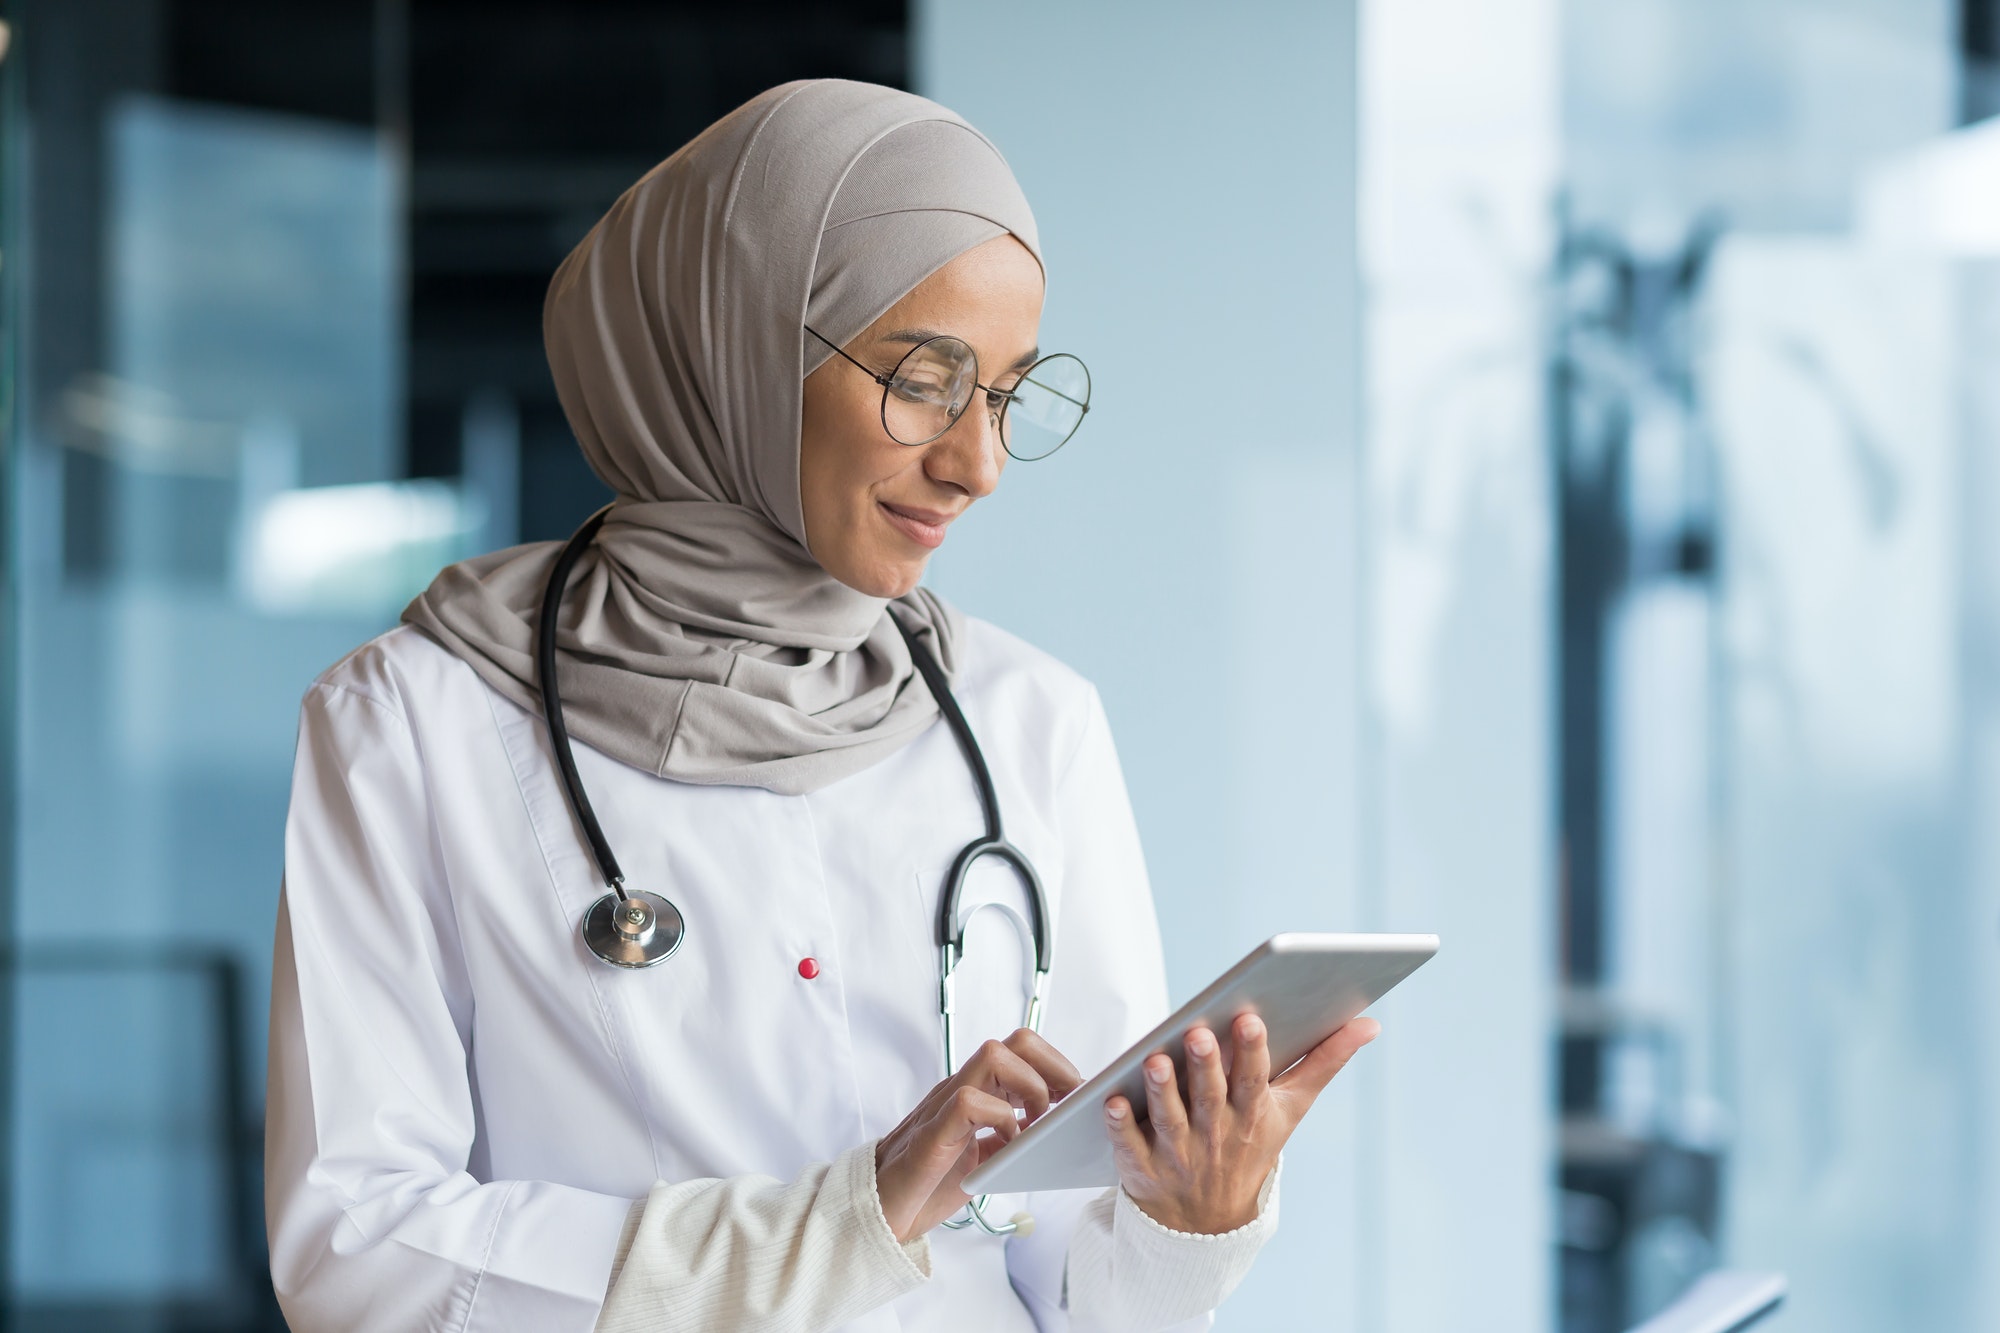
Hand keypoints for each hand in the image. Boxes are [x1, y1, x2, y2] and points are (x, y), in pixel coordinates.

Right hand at [874, 1028, 1081, 1242]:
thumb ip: (1008, 1137)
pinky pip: (969, 1101)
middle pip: (1016, 1042)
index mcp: (976, 1091)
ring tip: (1034, 1124)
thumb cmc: (929, 1184)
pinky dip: (999, 1119)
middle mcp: (961, 1088)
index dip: (1057, 1065)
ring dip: (1029, 1087)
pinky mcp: (933, 1133)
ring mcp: (945, 1106)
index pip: (1022, 1050)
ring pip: (993, 1055)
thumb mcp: (983, 1156)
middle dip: (1054, 1067)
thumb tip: (1050, 1130)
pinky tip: (1006, 1146)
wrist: (880, 1212)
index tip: (1077, 1095)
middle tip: (1065, 1105)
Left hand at [1105, 1013, 1379, 1233]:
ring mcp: (1178, 1154)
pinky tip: (1109, 1102)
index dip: (1252, 1052)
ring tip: (1155, 1060)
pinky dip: (1120, 1127)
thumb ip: (1324, 1062)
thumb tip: (1369, 1023)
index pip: (1253, 1082)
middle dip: (1207, 1067)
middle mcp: (1216, 1136)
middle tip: (1199, 1032)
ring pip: (1170, 1120)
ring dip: (1163, 1092)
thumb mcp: (1289, 1110)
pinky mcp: (1141, 1168)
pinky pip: (1127, 1147)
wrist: (1207, 1223)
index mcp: (1252, 1116)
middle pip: (1210, 1098)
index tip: (1249, 1019)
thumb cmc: (1249, 1144)